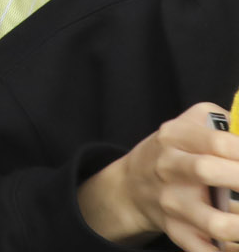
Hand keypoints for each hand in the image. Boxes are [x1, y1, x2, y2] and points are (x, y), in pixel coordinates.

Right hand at [77, 103, 238, 251]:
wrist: (133, 184)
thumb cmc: (174, 151)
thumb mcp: (189, 123)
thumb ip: (223, 121)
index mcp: (175, 136)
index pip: (217, 140)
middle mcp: (169, 168)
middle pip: (207, 171)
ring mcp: (172, 203)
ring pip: (213, 222)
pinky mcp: (177, 231)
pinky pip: (205, 250)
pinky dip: (228, 251)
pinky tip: (238, 244)